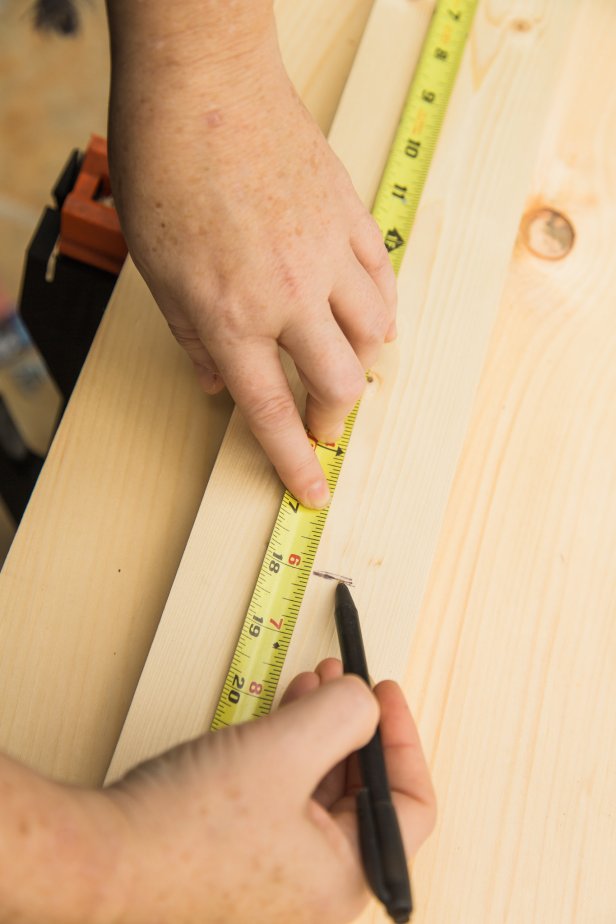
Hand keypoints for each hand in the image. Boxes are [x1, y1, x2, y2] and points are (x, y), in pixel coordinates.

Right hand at [104, 659, 435, 923]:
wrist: (103, 857)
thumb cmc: (185, 827)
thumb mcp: (284, 750)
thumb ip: (344, 715)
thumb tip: (365, 700)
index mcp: (344, 880)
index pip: (410, 806)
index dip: (404, 737)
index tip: (387, 693)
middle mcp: (318, 889)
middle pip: (364, 792)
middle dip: (354, 725)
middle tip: (344, 680)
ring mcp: (280, 876)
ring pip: (323, 790)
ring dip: (320, 730)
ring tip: (310, 685)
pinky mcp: (246, 857)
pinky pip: (287, 797)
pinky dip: (290, 751)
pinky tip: (281, 715)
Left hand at [106, 7, 396, 507]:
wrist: (204, 85)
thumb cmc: (167, 168)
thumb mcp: (159, 269)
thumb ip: (192, 337)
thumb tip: (216, 383)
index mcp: (231, 316)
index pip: (272, 411)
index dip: (294, 461)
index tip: (312, 491)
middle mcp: (287, 296)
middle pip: (337, 383)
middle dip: (335, 419)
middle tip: (326, 426)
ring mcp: (327, 255)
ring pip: (374, 336)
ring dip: (364, 366)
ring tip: (351, 370)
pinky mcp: (351, 218)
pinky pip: (385, 281)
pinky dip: (383, 311)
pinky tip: (374, 318)